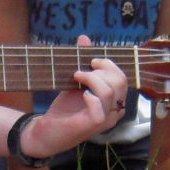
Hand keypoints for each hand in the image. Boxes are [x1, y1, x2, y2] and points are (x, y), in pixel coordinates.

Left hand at [22, 39, 128, 157]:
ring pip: (110, 93)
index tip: (91, 61)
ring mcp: (105, 120)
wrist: (46, 132)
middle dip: (102, 69)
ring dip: (92, 79)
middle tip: (83, 68)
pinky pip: (99, 109)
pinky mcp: (92, 126)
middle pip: (120, 83)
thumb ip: (83, 62)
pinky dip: (90, 96)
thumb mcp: (76, 83)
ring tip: (76, 76)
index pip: (122, 79)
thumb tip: (85, 38)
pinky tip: (81, 93)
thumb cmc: (65, 109)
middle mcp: (114, 111)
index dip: (109, 65)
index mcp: (114, 100)